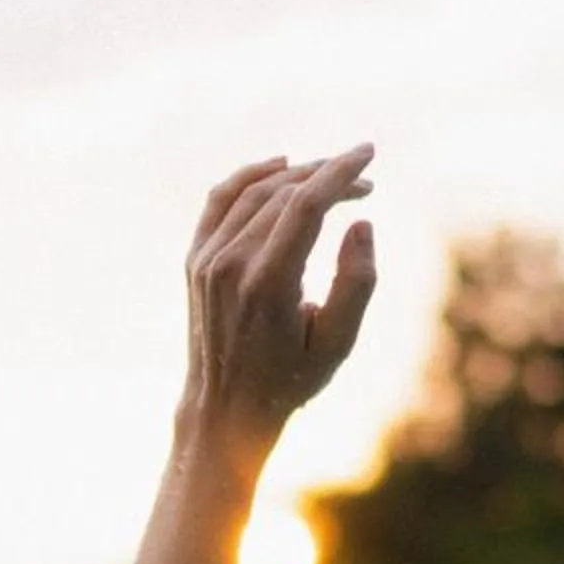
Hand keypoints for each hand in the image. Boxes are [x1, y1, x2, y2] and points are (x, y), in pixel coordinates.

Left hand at [181, 149, 376, 454]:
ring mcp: (206, 260)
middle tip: (365, 180)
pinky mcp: (195, 260)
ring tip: (333, 175)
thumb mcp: (338, 344)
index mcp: (267, 284)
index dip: (339, 172)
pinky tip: (279, 166)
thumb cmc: (289, 380)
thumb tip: (361, 223)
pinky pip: (220, 200)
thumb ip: (357, 283)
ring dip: (297, 175)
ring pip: (254, 192)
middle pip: (283, 193)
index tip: (368, 154)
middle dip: (328, 176)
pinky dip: (250, 177)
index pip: (306, 204)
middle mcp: (230, 265)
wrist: (225, 409)